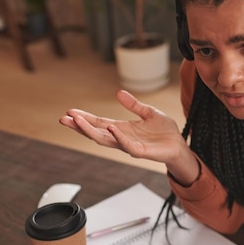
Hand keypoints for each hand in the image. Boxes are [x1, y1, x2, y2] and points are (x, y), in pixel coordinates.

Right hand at [59, 90, 185, 164]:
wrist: (179, 145)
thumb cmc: (164, 132)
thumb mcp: (148, 112)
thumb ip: (134, 105)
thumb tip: (119, 93)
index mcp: (123, 128)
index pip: (99, 123)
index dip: (85, 118)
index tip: (70, 112)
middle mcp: (122, 137)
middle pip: (96, 132)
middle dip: (79, 126)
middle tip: (64, 118)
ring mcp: (130, 145)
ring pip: (105, 140)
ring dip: (91, 131)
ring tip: (78, 122)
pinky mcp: (140, 151)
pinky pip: (126, 145)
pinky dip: (118, 137)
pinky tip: (110, 128)